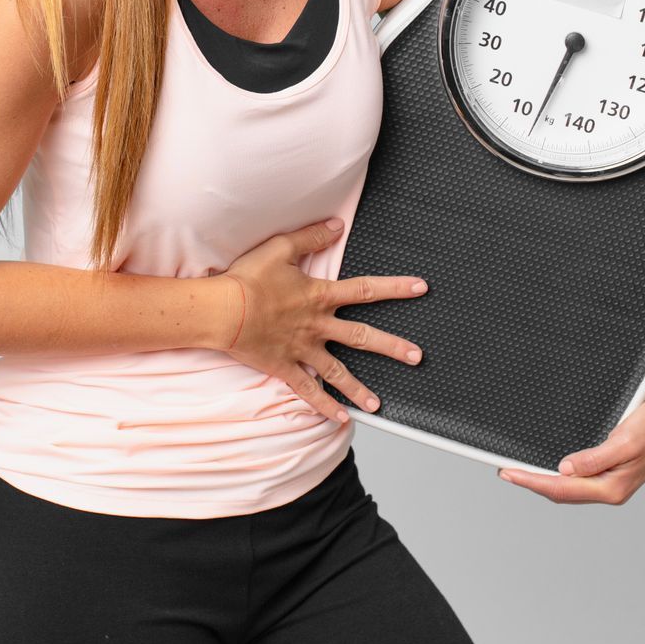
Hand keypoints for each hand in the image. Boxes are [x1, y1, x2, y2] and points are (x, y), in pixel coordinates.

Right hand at [215, 217, 429, 426]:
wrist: (223, 311)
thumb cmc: (249, 278)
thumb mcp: (281, 248)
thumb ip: (311, 236)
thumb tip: (338, 224)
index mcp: (320, 296)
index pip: (366, 290)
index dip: (396, 288)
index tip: (421, 288)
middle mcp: (318, 326)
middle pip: (363, 338)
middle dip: (392, 347)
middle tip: (417, 357)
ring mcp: (303, 350)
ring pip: (338, 372)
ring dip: (360, 389)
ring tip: (379, 405)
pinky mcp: (284, 367)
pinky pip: (309, 391)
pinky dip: (325, 406)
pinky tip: (341, 419)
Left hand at [497, 336, 644, 504]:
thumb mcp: (627, 441)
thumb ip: (596, 458)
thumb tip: (565, 470)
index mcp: (611, 488)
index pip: (561, 489)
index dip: (532, 482)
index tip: (507, 471)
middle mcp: (608, 488)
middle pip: (561, 492)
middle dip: (532, 483)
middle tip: (505, 470)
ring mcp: (609, 480)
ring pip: (568, 487)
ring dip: (543, 480)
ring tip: (518, 469)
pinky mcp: (610, 469)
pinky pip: (577, 477)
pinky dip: (558, 473)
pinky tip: (547, 464)